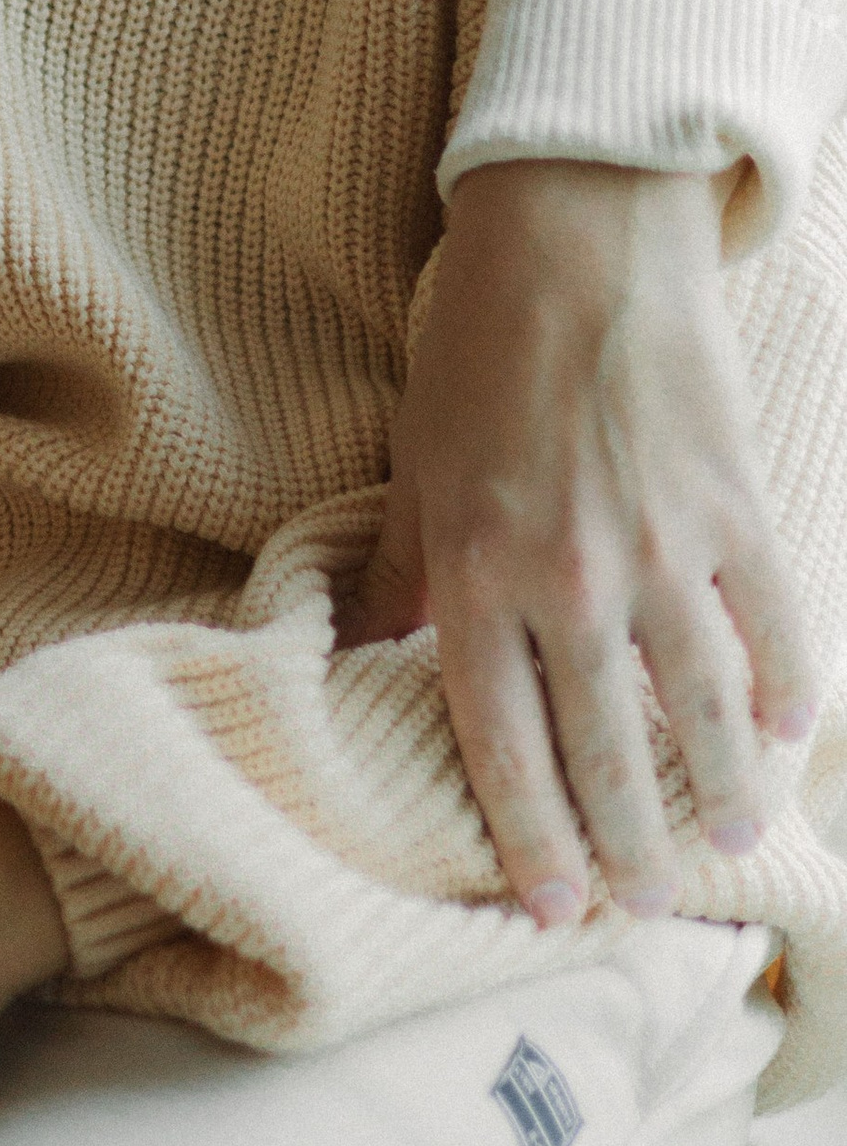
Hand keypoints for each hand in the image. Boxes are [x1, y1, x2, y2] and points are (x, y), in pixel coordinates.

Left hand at [341, 160, 814, 929]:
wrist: (576, 236)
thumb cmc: (477, 347)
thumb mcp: (415, 463)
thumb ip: (397, 573)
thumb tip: (354, 654)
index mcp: (479, 573)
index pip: (502, 745)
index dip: (529, 841)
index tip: (548, 910)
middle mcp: (573, 579)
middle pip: (609, 753)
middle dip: (630, 847)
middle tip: (651, 910)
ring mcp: (666, 548)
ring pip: (705, 709)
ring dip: (722, 791)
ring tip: (730, 848)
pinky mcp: (735, 507)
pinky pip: (773, 626)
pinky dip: (789, 690)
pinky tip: (791, 739)